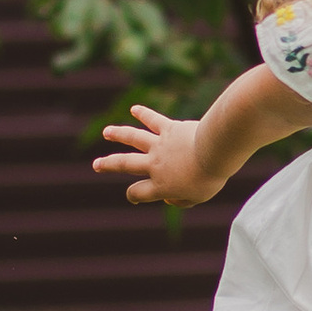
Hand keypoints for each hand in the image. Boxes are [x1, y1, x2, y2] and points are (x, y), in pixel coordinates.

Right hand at [92, 105, 220, 208]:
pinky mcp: (169, 129)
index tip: (134, 196)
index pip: (138, 192)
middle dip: (108, 164)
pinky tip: (134, 109)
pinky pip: (153, 120)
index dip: (134, 196)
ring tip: (107, 132)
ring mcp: (160, 145)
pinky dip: (143, 113)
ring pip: (133, 138)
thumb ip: (183, 201)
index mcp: (161, 185)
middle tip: (96, 164)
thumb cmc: (210, 177)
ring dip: (118, 134)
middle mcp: (155, 164)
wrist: (215, 152)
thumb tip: (172, 198)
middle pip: (125, 164)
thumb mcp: (199, 197)